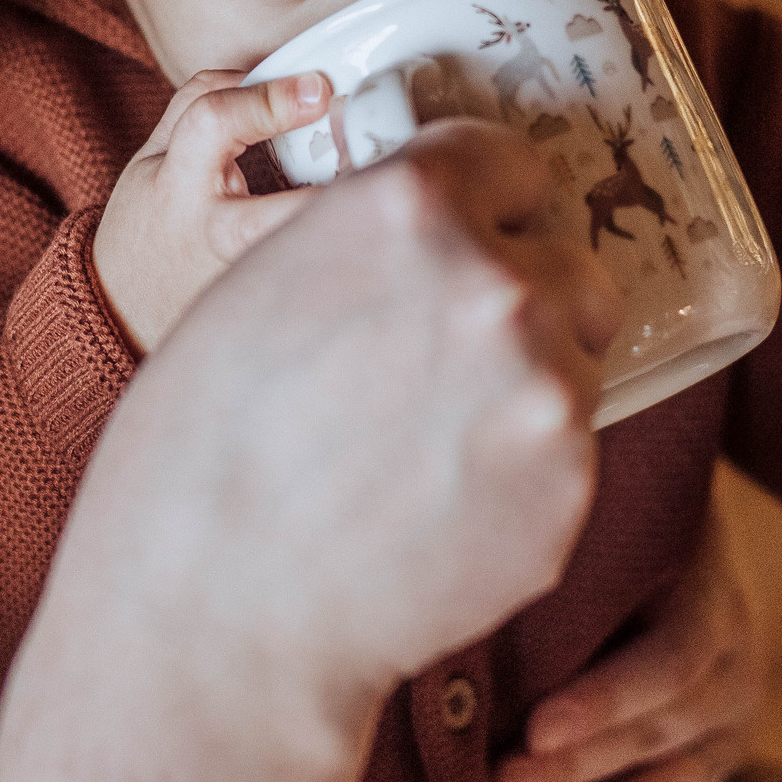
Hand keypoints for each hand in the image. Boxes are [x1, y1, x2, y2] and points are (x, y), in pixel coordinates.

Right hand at [0, 121, 623, 781]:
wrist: (214, 621)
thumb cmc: (201, 452)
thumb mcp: (263, 284)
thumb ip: (370, 241)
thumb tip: (435, 234)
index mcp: (410, 206)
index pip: (509, 160)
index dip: (484, 202)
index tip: (472, 236)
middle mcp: (498, 283)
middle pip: (565, 261)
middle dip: (522, 298)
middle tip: (447, 360)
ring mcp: (546, 390)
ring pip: (579, 357)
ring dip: (530, 383)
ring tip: (432, 442)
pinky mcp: (570, 489)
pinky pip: (569, 454)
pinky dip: (523, 473)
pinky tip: (440, 506)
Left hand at [497, 506, 762, 781]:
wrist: (677, 554)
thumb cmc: (614, 528)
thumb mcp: (608, 527)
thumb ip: (569, 558)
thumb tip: (474, 575)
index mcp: (715, 602)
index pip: (673, 660)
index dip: (608, 699)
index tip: (536, 728)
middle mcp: (735, 675)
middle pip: (658, 735)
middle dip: (573, 771)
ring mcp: (728, 736)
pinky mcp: (710, 779)